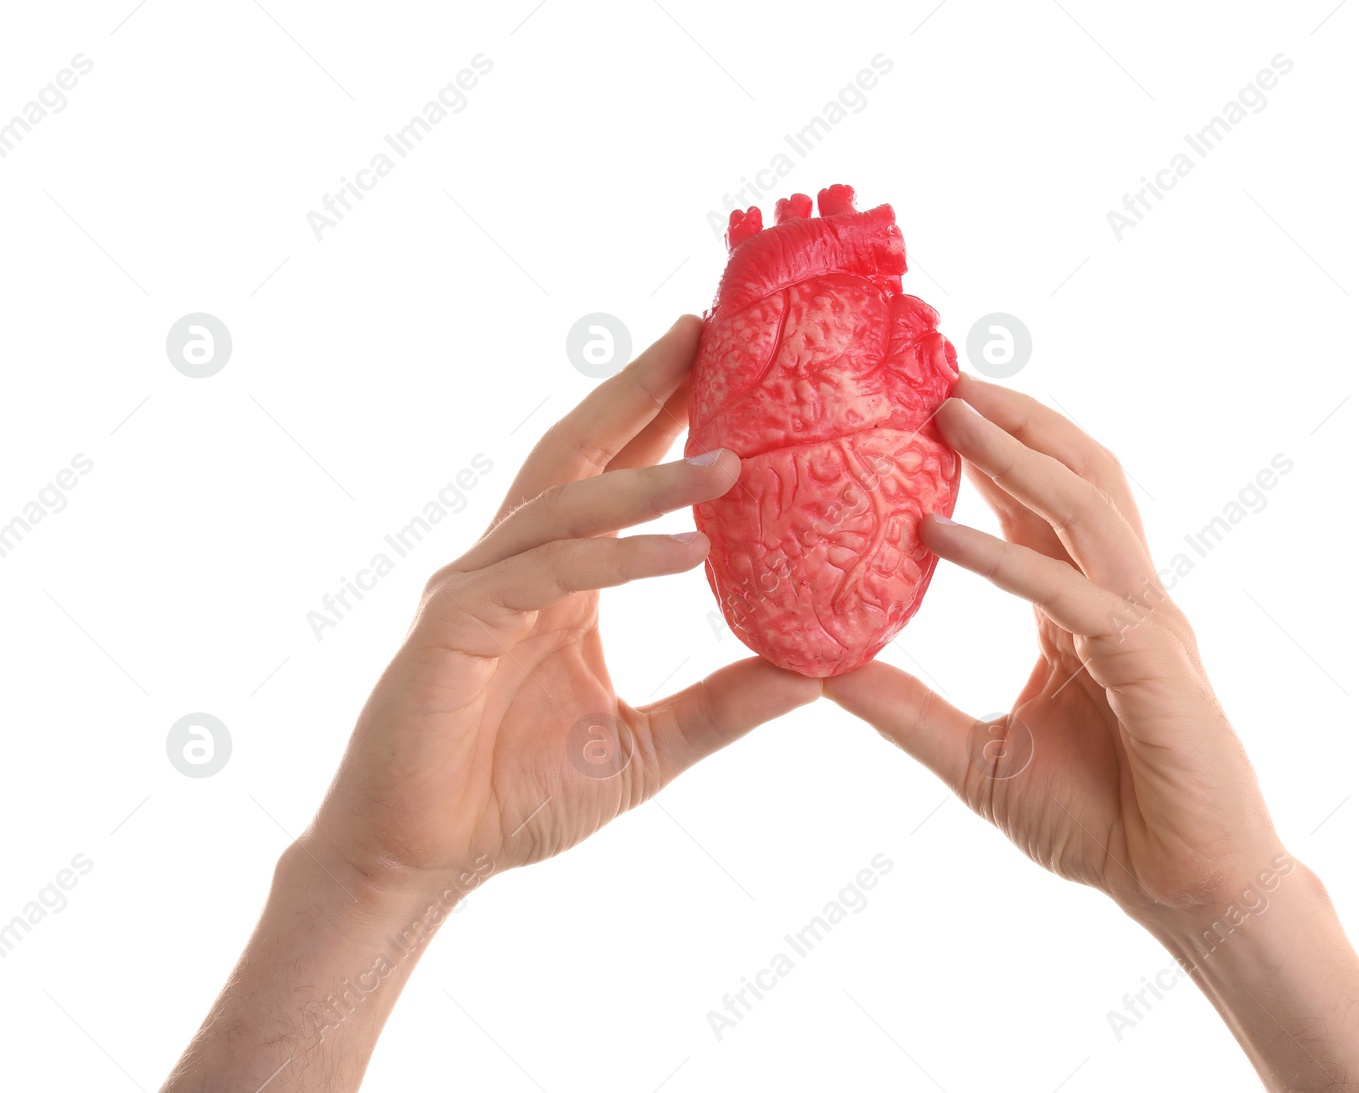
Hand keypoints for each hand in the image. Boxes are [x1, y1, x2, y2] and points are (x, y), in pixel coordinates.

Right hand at [306, 315, 821, 894]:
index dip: (662, 419)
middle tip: (708, 330)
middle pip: (581, 452)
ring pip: (571, 503)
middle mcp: (515, 566)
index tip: (725, 370)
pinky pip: (554, 574)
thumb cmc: (515, 801)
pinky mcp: (458, 625)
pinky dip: (622, 557)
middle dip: (643, 390)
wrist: (423, 860)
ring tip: (732, 452)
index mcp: (556, 582)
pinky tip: (690, 549)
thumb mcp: (647, 748)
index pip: (611, 476)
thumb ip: (722, 706)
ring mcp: (480, 588)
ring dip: (650, 474)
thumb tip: (813, 675)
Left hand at [826, 376, 1358, 1090]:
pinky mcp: (1153, 665)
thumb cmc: (1099, 823)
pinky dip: (1006, 557)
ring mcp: (1144, 624)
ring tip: (947, 409)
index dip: (990, 447)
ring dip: (1016, 453)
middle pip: (1073, 475)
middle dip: (1010, 416)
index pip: (1038, 504)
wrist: (1183, 893)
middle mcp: (1119, 598)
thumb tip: (820, 672)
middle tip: (933, 367)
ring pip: (1085, 508)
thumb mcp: (974, 759)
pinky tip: (938, 533)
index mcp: (1082, 609)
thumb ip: (905, 710)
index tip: (924, 399)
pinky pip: (1072, 593)